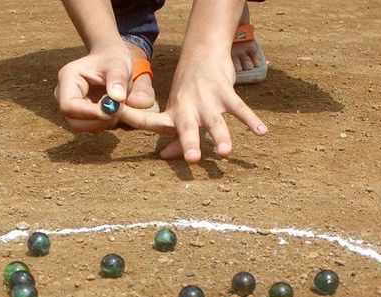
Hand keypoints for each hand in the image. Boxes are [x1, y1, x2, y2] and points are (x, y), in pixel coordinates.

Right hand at [55, 48, 131, 132]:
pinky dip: (104, 123)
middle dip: (97, 121)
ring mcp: (71, 107)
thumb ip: (118, 79)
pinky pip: (90, 127)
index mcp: (67, 79)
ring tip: (118, 106)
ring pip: (83, 127)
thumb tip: (117, 98)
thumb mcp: (118, 65)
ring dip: (103, 123)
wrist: (110, 61)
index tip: (112, 112)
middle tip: (119, 112)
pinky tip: (114, 109)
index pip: (69, 106)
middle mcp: (63, 95)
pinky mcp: (80, 115)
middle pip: (73, 122)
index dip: (89, 113)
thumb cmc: (112, 60)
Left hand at [117, 49, 267, 162]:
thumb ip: (174, 137)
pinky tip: (262, 133)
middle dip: (190, 143)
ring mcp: (207, 100)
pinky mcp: (225, 92)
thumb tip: (164, 158)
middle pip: (188, 128)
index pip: (151, 121)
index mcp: (173, 114)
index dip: (135, 120)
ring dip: (222, 136)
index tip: (118, 117)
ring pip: (216, 121)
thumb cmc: (188, 90)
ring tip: (226, 153)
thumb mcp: (177, 111)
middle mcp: (188, 108)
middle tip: (193, 159)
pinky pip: (240, 108)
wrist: (204, 54)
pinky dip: (252, 120)